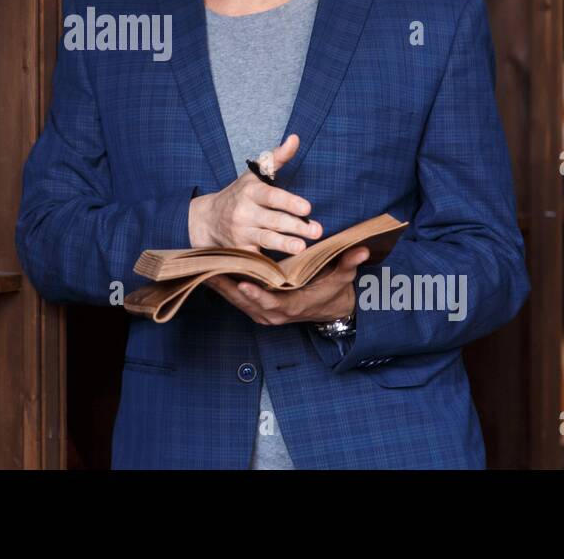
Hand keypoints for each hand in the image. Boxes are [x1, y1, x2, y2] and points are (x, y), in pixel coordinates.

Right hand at [188, 133, 321, 254]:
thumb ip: (276, 158)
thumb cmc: (239, 194)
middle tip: (316, 230)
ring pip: (266, 239)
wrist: (207, 219)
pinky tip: (286, 268)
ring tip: (302, 247)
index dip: (288, 202)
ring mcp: (242, 233)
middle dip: (295, 226)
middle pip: (272, 220)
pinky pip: (257, 258)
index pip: (271, 196)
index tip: (307, 208)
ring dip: (285, 244)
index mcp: (250, 192)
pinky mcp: (241, 251)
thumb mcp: (253, 175)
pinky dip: (269, 264)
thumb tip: (295, 138)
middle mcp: (244, 213)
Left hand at [205, 245, 370, 325]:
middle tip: (209, 270)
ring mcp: (265, 314)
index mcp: (293, 306)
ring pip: (238, 302)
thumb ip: (348, 263)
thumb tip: (361, 250)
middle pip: (247, 302)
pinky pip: (237, 300)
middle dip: (228, 287)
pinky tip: (210, 273)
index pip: (272, 302)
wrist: (331, 310)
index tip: (242, 282)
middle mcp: (275, 314)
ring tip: (202, 269)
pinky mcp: (258, 310)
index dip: (256, 294)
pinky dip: (224, 289)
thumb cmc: (333, 291)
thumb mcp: (342, 277)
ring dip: (221, 287)